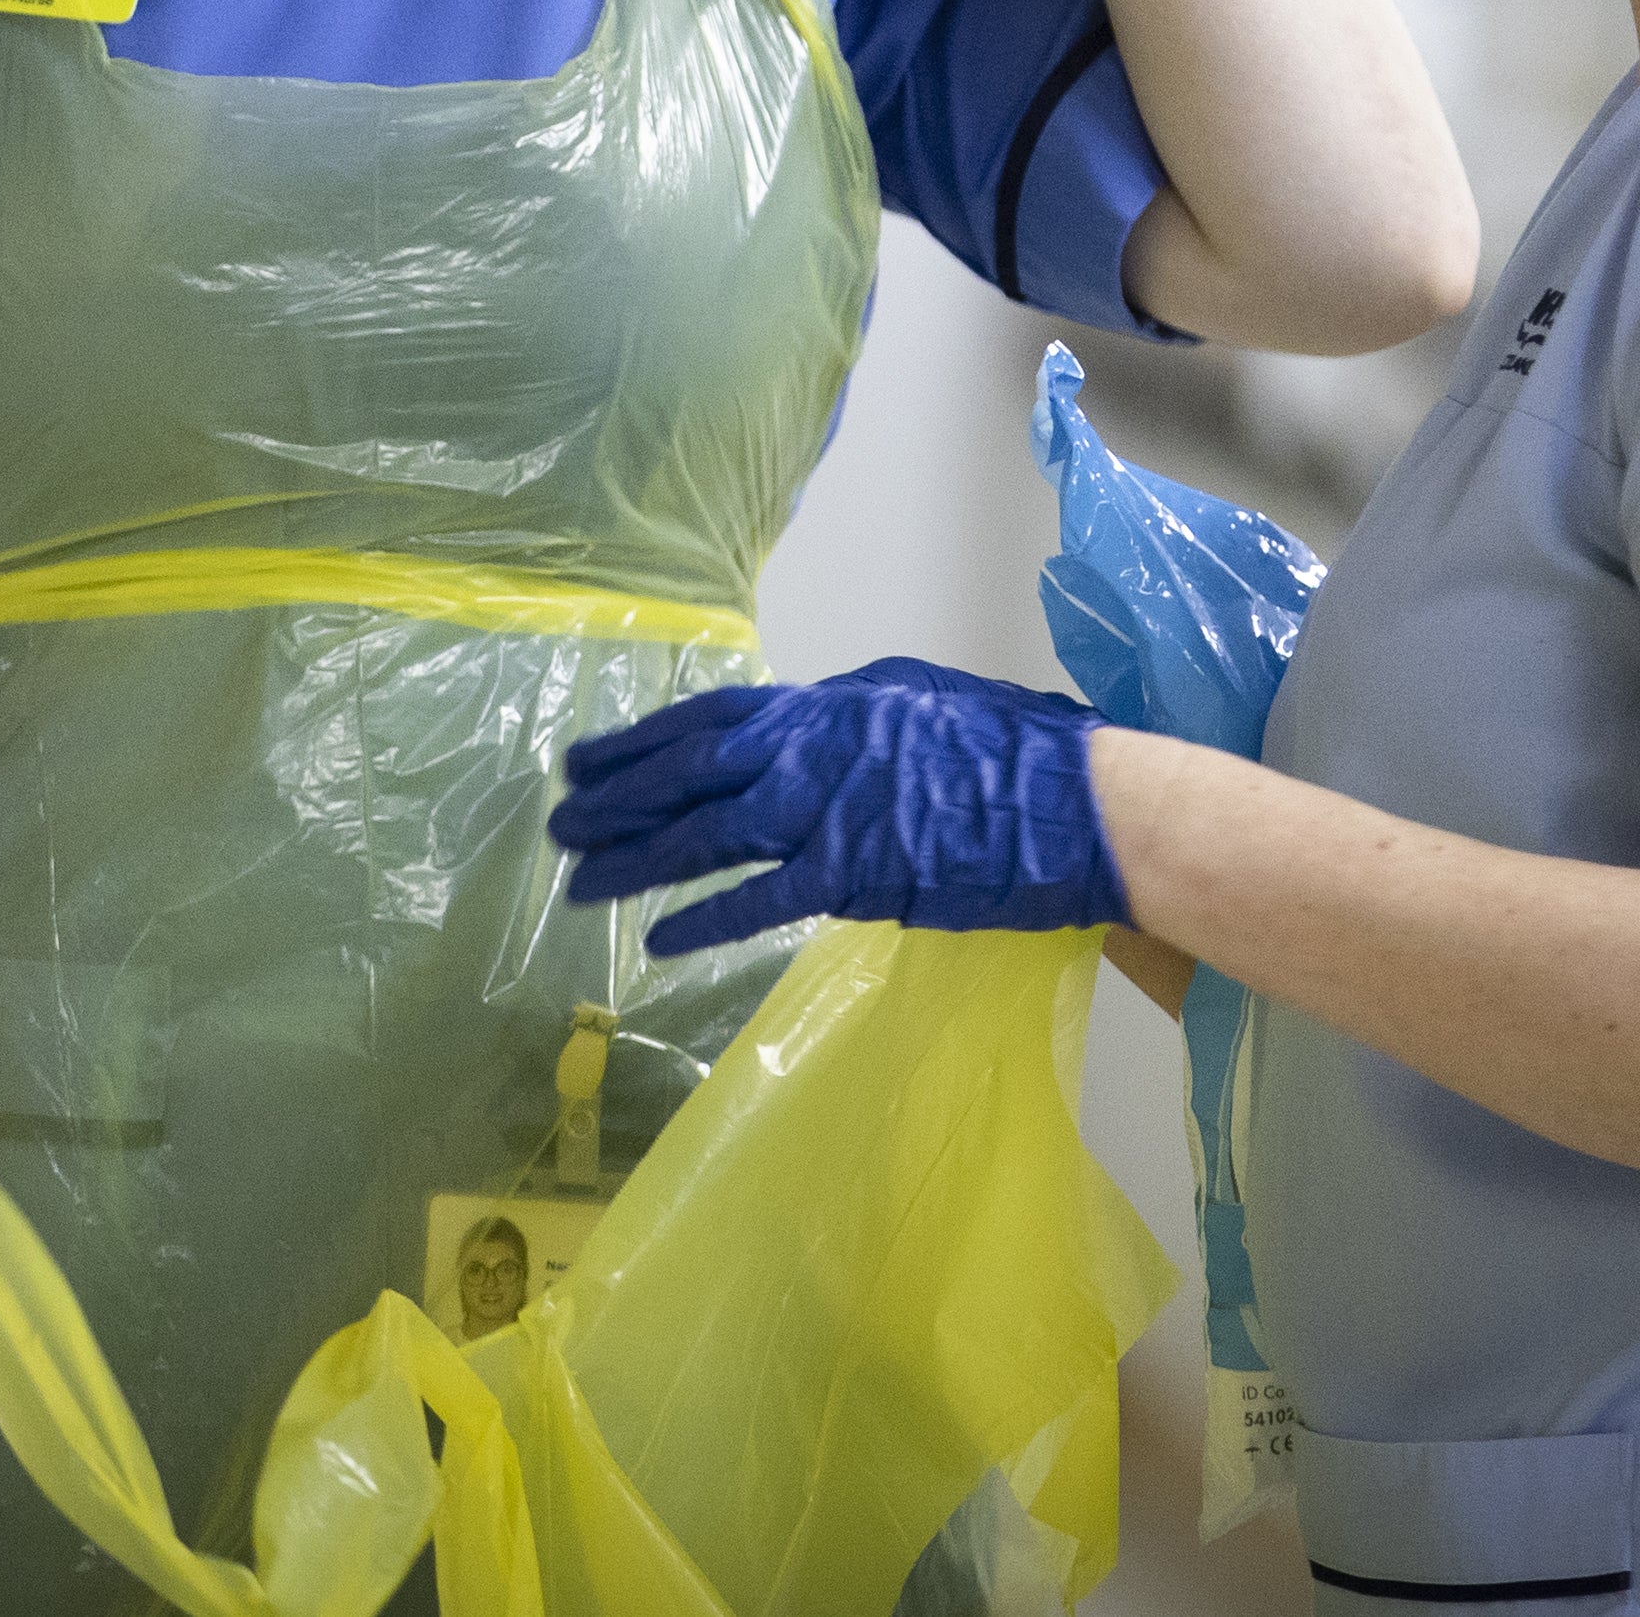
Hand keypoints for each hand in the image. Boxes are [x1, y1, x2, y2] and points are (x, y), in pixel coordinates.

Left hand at [548, 655, 1126, 956]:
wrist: (1078, 803)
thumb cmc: (1016, 749)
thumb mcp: (921, 701)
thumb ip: (852, 718)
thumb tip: (805, 730)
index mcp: (829, 705)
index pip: (712, 718)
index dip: (644, 741)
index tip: (590, 760)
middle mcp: (813, 749)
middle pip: (690, 773)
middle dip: (618, 798)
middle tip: (561, 823)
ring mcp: (828, 812)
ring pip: (706, 835)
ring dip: (637, 860)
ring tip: (582, 882)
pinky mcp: (852, 876)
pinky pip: (759, 901)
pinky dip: (704, 920)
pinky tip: (660, 938)